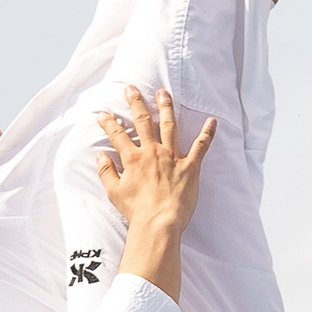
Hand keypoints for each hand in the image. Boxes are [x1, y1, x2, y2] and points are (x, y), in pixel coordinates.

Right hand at [96, 88, 215, 230]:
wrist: (159, 223)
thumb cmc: (137, 211)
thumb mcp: (114, 192)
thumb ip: (106, 172)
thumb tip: (99, 156)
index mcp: (133, 159)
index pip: (117, 134)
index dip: (108, 122)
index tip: (102, 113)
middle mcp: (152, 152)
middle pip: (142, 121)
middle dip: (136, 103)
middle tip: (131, 88)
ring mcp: (172, 157)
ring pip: (168, 125)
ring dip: (165, 107)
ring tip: (163, 93)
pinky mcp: (190, 166)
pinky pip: (201, 146)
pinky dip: (207, 133)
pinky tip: (212, 120)